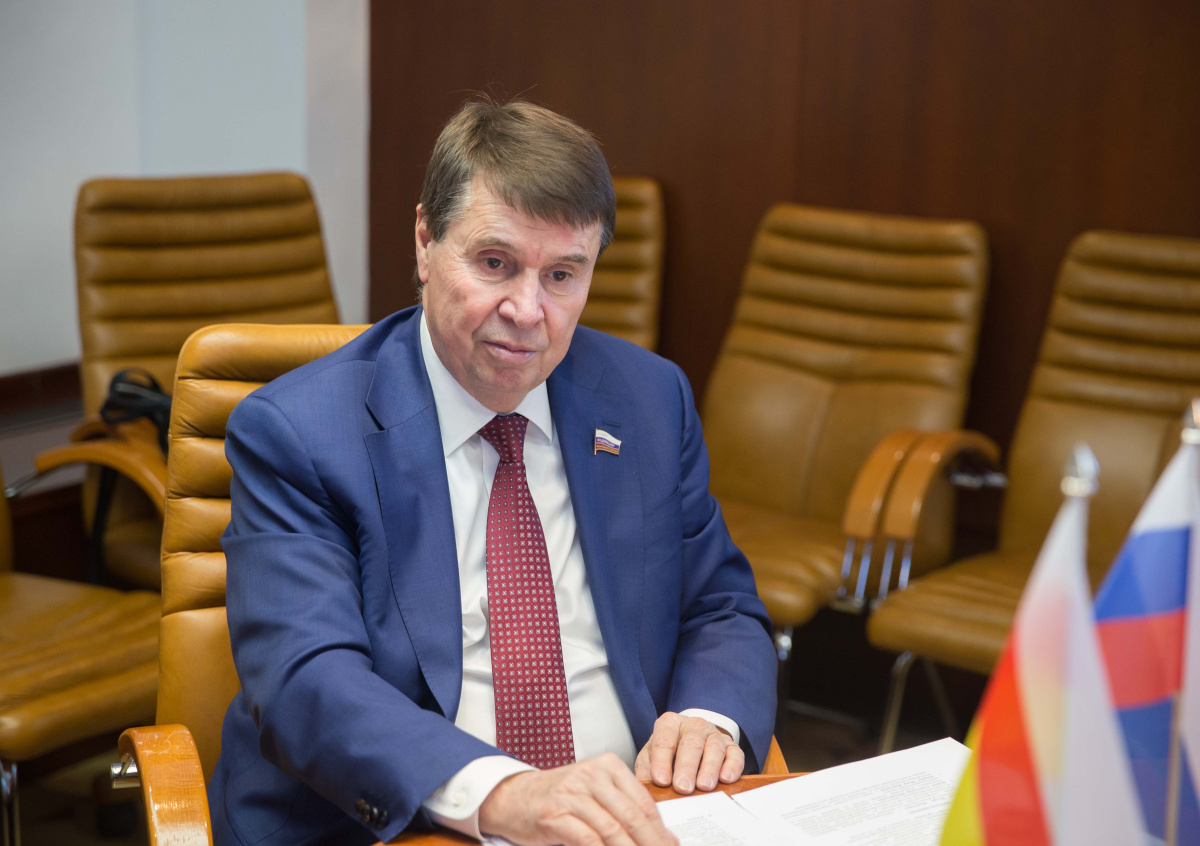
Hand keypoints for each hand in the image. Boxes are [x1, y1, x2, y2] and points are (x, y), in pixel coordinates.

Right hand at [478, 753, 678, 845]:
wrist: (512, 797)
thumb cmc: (558, 797)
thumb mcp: (592, 791)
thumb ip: (622, 806)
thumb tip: (660, 836)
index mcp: (607, 765)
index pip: (643, 801)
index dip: (661, 829)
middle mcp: (591, 775)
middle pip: (632, 816)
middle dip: (652, 843)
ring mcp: (572, 794)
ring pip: (613, 829)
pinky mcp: (555, 814)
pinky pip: (588, 839)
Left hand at [633, 713, 743, 793]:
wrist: (689, 747)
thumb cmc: (667, 755)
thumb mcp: (650, 759)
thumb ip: (647, 771)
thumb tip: (647, 791)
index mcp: (669, 724)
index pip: (664, 740)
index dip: (661, 761)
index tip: (660, 780)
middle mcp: (692, 725)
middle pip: (691, 743)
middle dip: (686, 767)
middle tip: (683, 787)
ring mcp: (713, 734)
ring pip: (714, 747)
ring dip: (709, 768)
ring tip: (704, 786)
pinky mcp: (731, 746)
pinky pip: (735, 754)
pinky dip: (732, 766)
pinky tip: (726, 779)